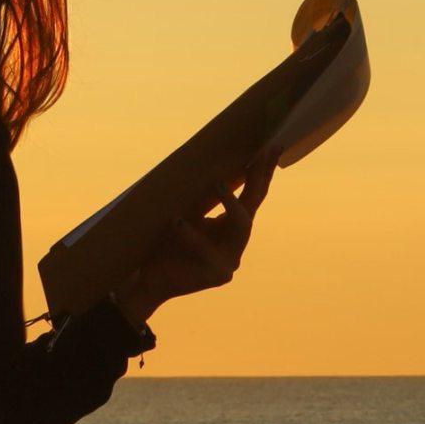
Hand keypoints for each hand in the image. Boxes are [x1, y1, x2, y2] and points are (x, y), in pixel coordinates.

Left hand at [114, 156, 274, 319]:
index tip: (273, 145)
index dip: (262, 171)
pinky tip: (175, 220)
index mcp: (231, 226)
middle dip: (260, 177)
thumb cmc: (167, 243)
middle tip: (265, 152)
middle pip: (255, 205)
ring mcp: (231, 260)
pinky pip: (205, 249)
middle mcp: (237, 242)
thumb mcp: (185, 212)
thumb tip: (207, 158)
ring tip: (217, 182)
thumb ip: (200, 195)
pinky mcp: (219, 275)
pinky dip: (189, 234)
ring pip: (240, 226)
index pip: (253, 194)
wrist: (151, 278)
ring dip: (230, 202)